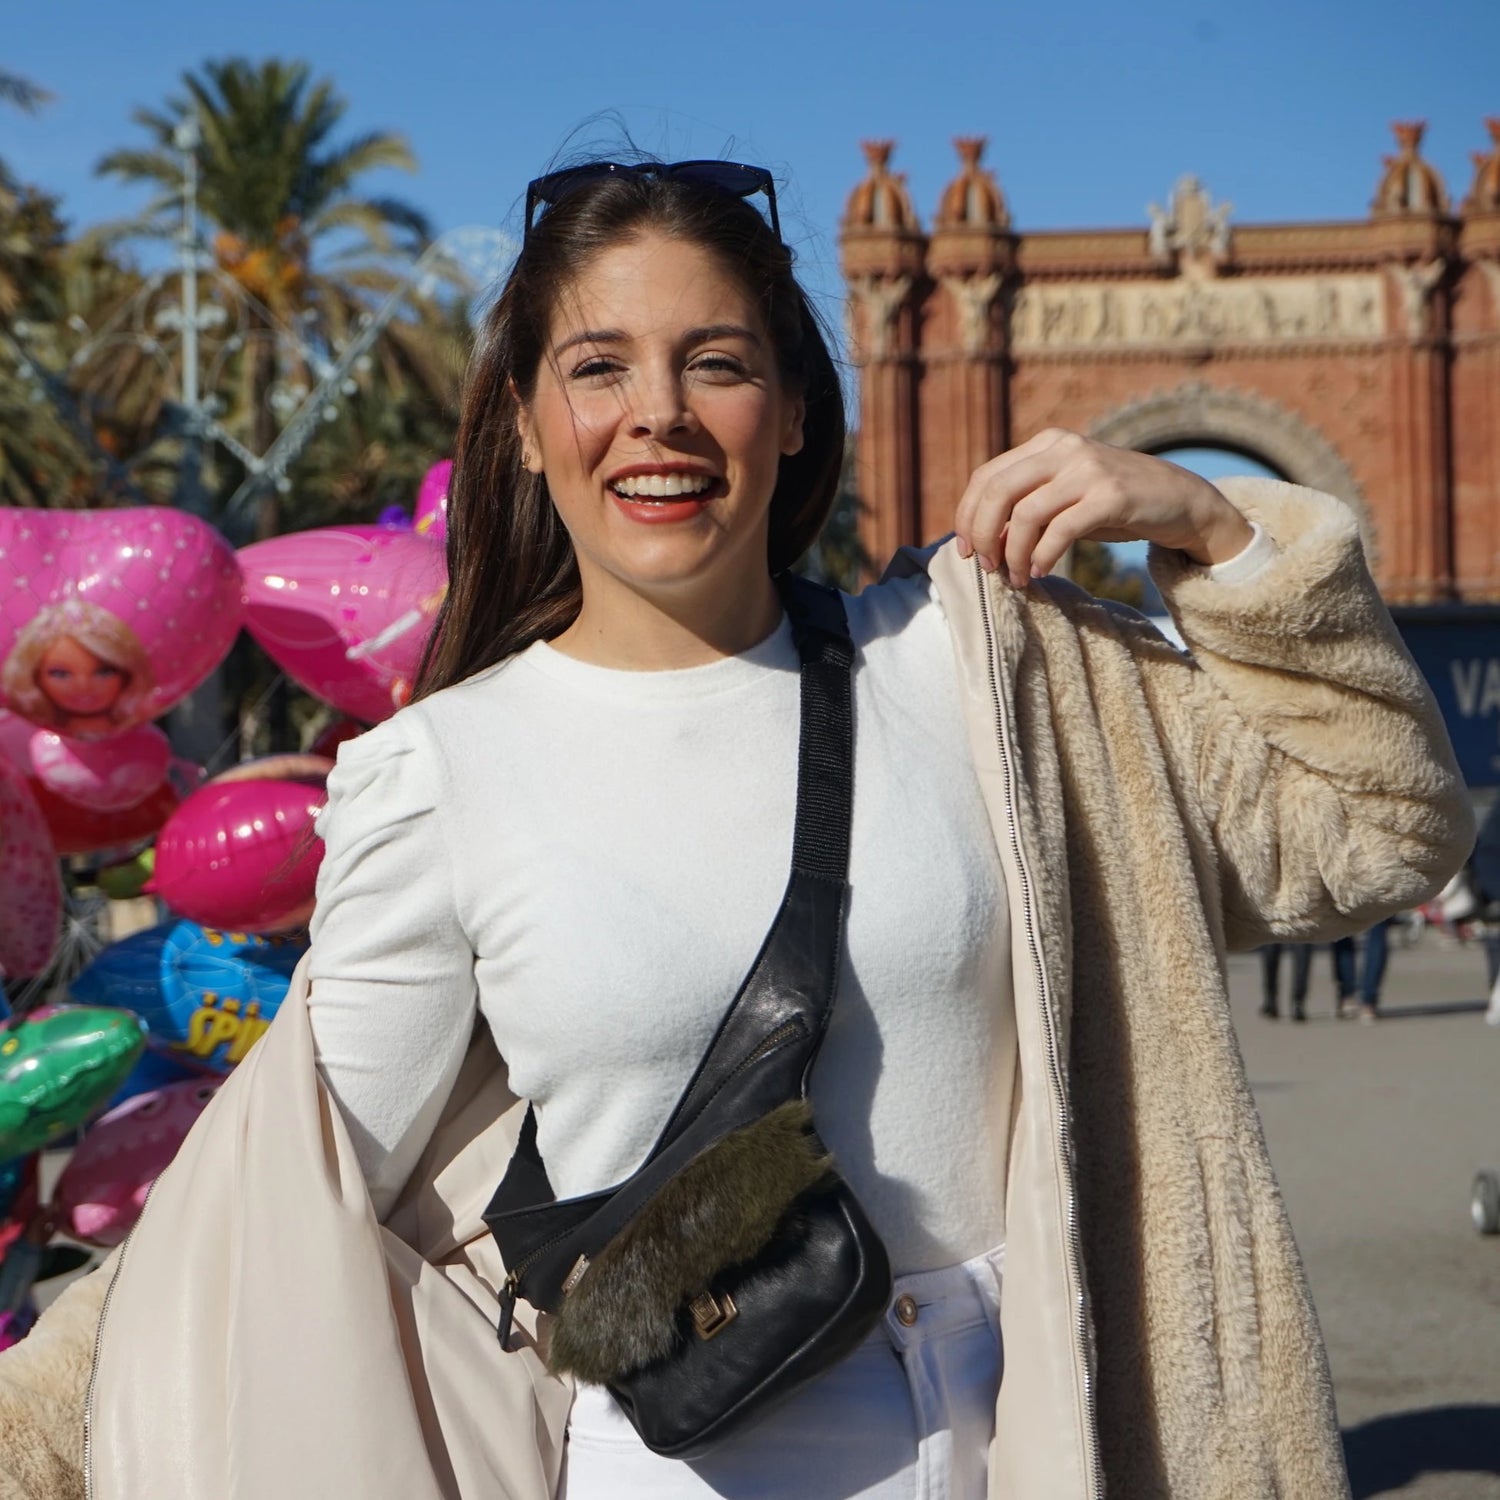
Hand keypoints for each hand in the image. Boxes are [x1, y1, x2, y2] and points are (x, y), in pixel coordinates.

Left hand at [952, 429, 1254, 586]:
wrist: (1181, 500)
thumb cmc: (1113, 505)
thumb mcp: (1064, 497)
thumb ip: (1026, 507)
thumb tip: (981, 541)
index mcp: (1046, 444)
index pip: (986, 476)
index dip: (967, 515)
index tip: (965, 551)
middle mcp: (1064, 449)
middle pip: (997, 491)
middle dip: (982, 534)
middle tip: (987, 567)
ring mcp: (1089, 469)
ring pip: (1024, 514)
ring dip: (1013, 554)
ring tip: (1017, 578)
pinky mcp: (1112, 496)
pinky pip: (1060, 530)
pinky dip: (1042, 556)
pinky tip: (1041, 572)